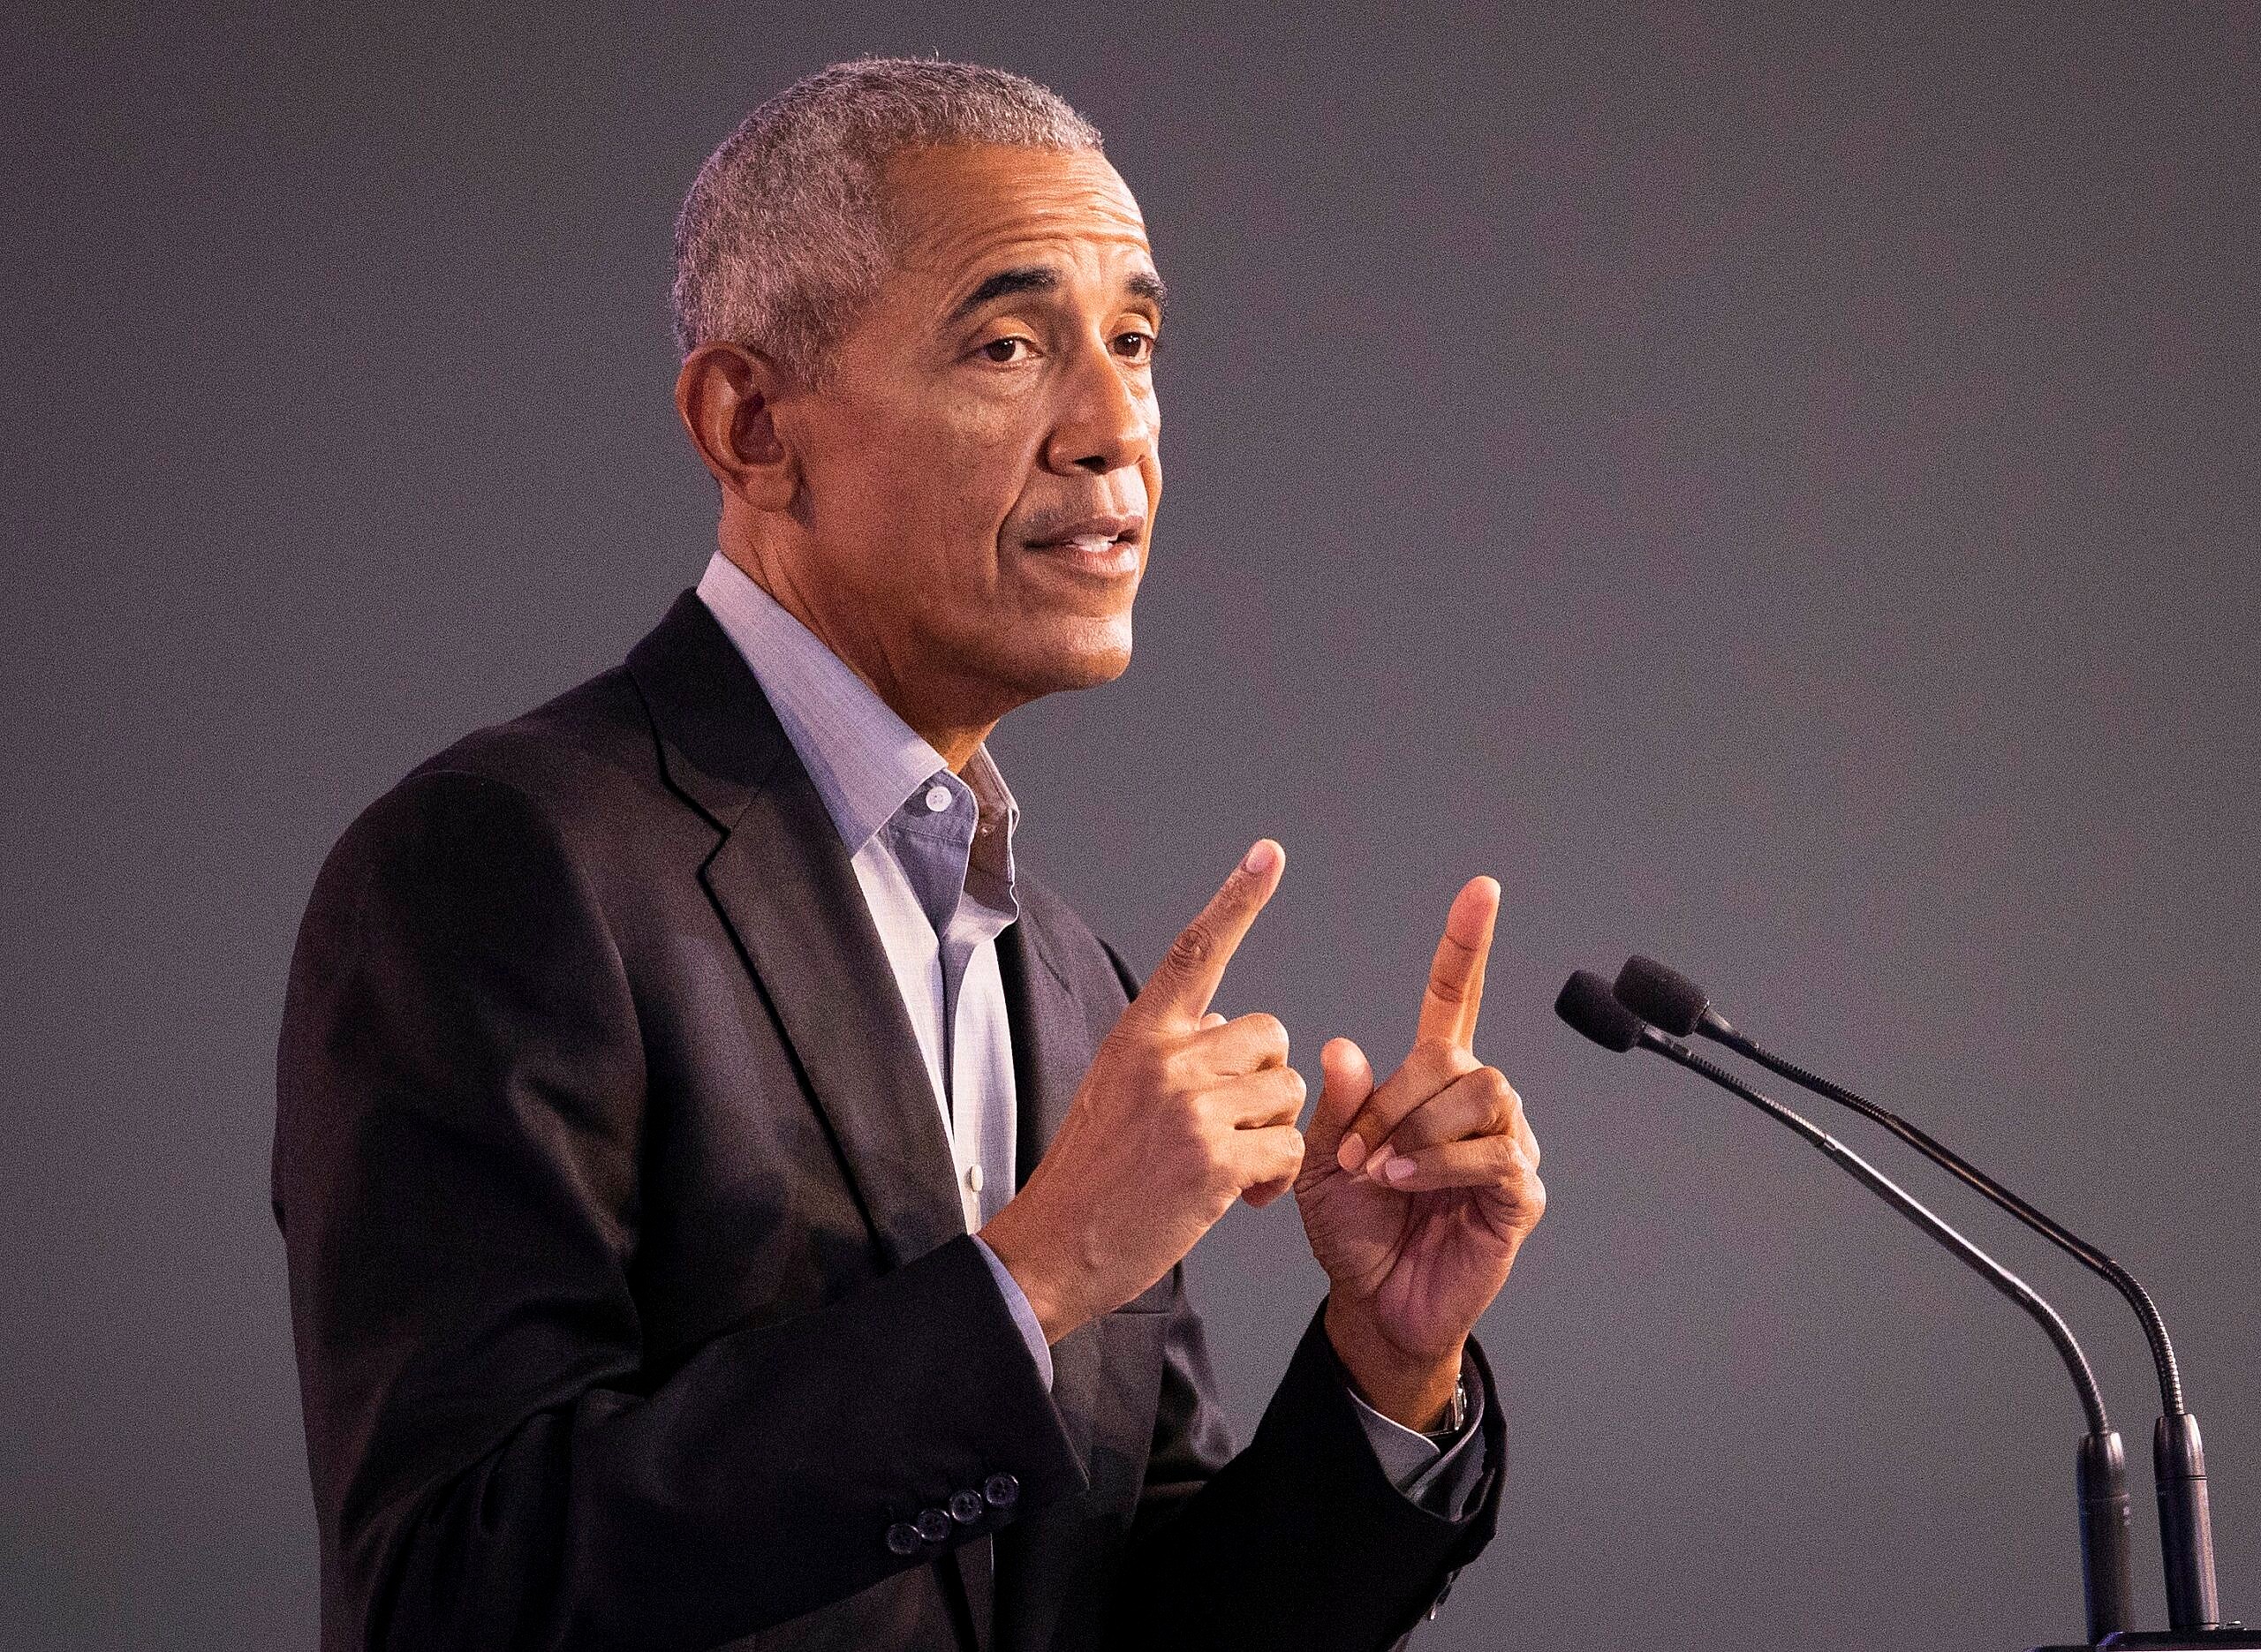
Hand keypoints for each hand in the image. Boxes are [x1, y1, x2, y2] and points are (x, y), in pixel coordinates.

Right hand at [980, 840, 1305, 1343]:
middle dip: (1264, 1083)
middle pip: (1271, 1037)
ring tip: (1226, 1166)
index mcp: (1139, 1034)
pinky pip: (1289, 1148)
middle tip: (1228, 1127)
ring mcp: (1191, 1109)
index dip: (1237, 900)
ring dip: (1271, 1132)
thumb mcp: (1117, 1088)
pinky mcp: (1215, 1161)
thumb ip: (1172, 1050)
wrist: (1056, 1247)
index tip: (1270, 854)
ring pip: (1287, 1092)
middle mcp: (1165, 1059)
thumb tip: (1230, 1028)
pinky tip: (1240, 1197)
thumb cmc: (1091, 1175)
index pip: (1195, 952)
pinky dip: (1276, 1177)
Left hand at [1293, 876, 1544, 1427]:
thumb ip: (1333, 1105)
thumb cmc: (1352, 1227)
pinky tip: (1405, 1183)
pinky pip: (1496, 1153)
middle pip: (1454, 1057)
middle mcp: (1475, 1103)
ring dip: (1419, 1130)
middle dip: (1396, 1100)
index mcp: (1429, 1082)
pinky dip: (1442, 1164)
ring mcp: (1506, 1144)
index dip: (1466, 945)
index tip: (1481, 890)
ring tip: (1381, 1172)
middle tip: (1357, 1151)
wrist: (1374, 1302)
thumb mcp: (1320, 1160)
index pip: (1455, 998)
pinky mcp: (1520, 1193)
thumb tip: (1345, 1047)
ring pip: (1481, 1094)